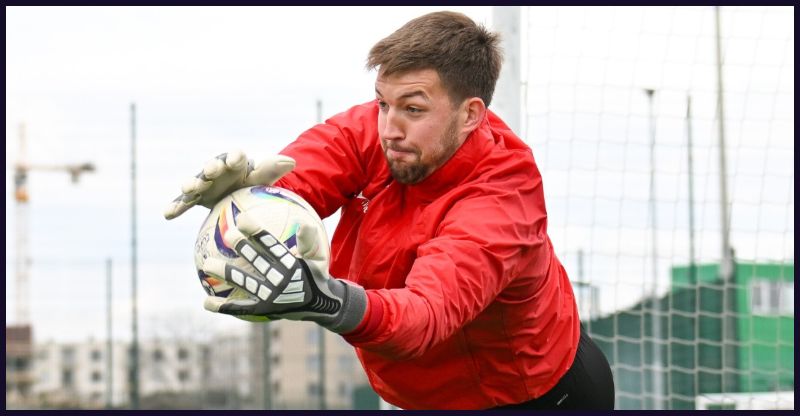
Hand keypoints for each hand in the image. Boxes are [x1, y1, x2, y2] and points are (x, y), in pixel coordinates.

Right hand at [163, 151, 295, 219]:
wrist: (239, 196)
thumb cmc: (253, 185)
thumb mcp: (263, 179)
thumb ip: (273, 169)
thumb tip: (291, 161)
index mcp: (235, 163)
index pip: (235, 156)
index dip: (235, 157)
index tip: (238, 158)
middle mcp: (216, 170)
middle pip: (212, 167)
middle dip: (211, 168)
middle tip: (211, 171)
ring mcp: (204, 183)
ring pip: (195, 182)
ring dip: (191, 184)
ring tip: (188, 189)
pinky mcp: (195, 197)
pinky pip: (184, 203)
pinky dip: (175, 207)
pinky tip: (167, 215)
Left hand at [201, 209, 366, 332]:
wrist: (322, 306)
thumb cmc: (317, 276)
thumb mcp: (319, 258)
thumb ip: (308, 240)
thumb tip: (304, 223)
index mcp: (293, 266)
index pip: (273, 246)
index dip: (258, 232)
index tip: (243, 219)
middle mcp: (281, 281)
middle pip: (258, 262)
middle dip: (243, 247)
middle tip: (227, 235)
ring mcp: (271, 297)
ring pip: (246, 283)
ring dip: (226, 274)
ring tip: (207, 265)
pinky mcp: (264, 310)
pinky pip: (241, 308)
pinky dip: (224, 307)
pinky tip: (206, 303)